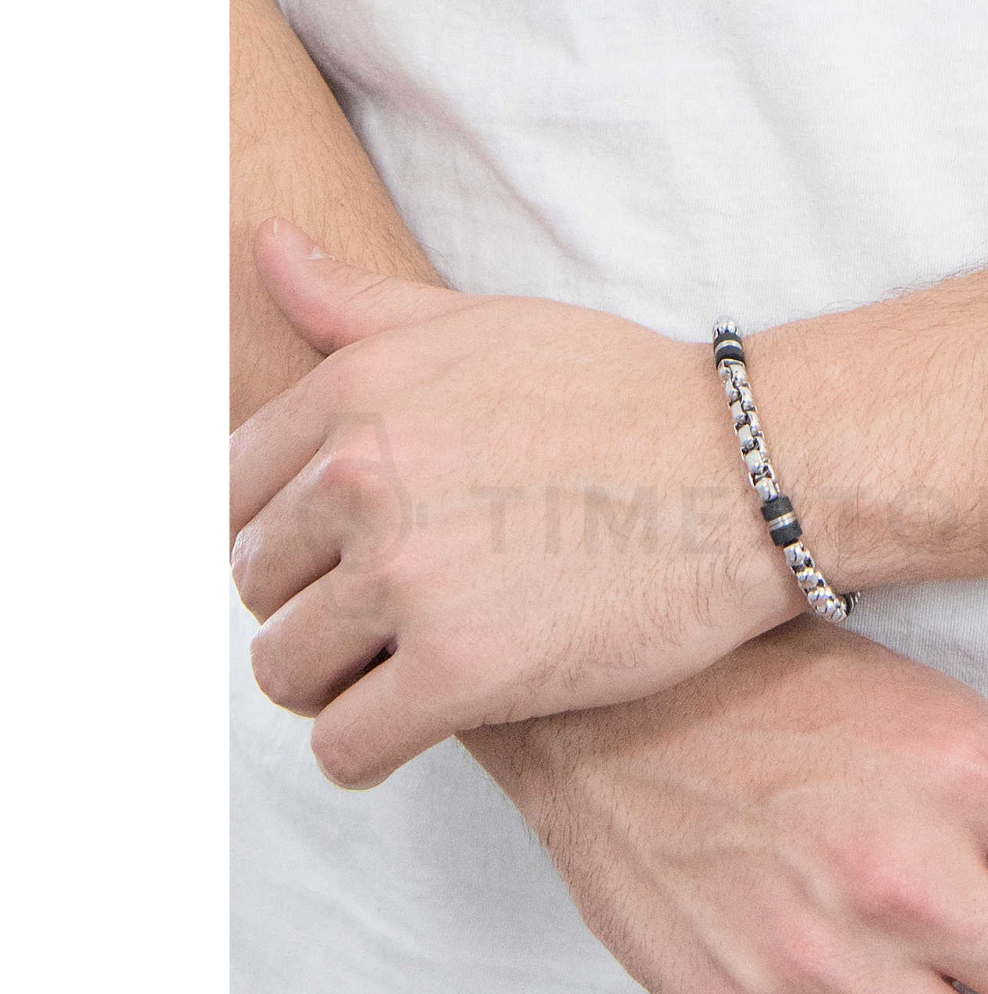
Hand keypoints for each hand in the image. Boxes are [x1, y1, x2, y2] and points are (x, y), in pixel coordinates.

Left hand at [230, 221, 803, 783]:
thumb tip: (262, 245)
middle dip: (308, 605)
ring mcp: (409, 579)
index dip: (283, 535)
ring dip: (329, 682)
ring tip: (394, 672)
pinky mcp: (464, 672)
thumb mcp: (484, 324)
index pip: (232, 493)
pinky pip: (346, 746)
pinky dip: (364, 748)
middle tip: (385, 616)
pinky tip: (412, 727)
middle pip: (255, 585)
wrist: (748, 476)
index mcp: (355, 395)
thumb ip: (359, 303)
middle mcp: (362, 481)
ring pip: (285, 672)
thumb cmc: (625, 397)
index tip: (339, 556)